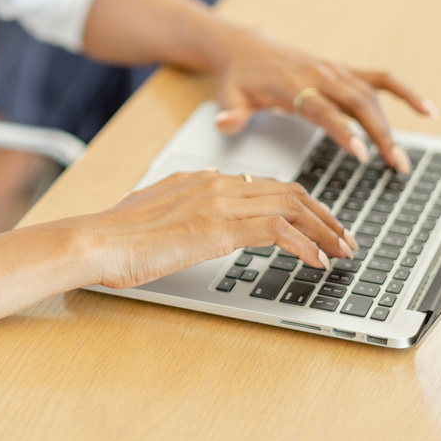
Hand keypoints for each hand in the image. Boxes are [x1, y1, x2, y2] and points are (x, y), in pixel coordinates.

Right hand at [81, 170, 355, 288]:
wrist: (96, 239)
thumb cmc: (115, 234)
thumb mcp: (152, 212)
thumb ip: (178, 207)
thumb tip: (191, 215)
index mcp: (202, 178)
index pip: (266, 185)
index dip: (299, 204)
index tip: (316, 223)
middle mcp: (216, 183)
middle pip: (289, 191)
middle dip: (323, 215)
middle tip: (343, 236)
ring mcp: (220, 203)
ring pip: (292, 207)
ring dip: (325, 231)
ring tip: (342, 251)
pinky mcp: (220, 227)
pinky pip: (278, 232)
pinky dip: (306, 246)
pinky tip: (317, 261)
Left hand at [212, 28, 436, 172]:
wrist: (248, 49)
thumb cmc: (240, 79)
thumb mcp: (228, 96)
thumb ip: (230, 113)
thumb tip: (225, 123)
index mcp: (292, 84)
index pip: (322, 108)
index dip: (342, 129)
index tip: (361, 153)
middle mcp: (319, 74)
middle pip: (357, 102)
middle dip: (380, 133)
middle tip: (396, 165)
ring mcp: (335, 71)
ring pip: (371, 96)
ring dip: (391, 125)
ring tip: (402, 161)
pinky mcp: (345, 71)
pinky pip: (380, 80)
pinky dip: (405, 93)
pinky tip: (428, 110)